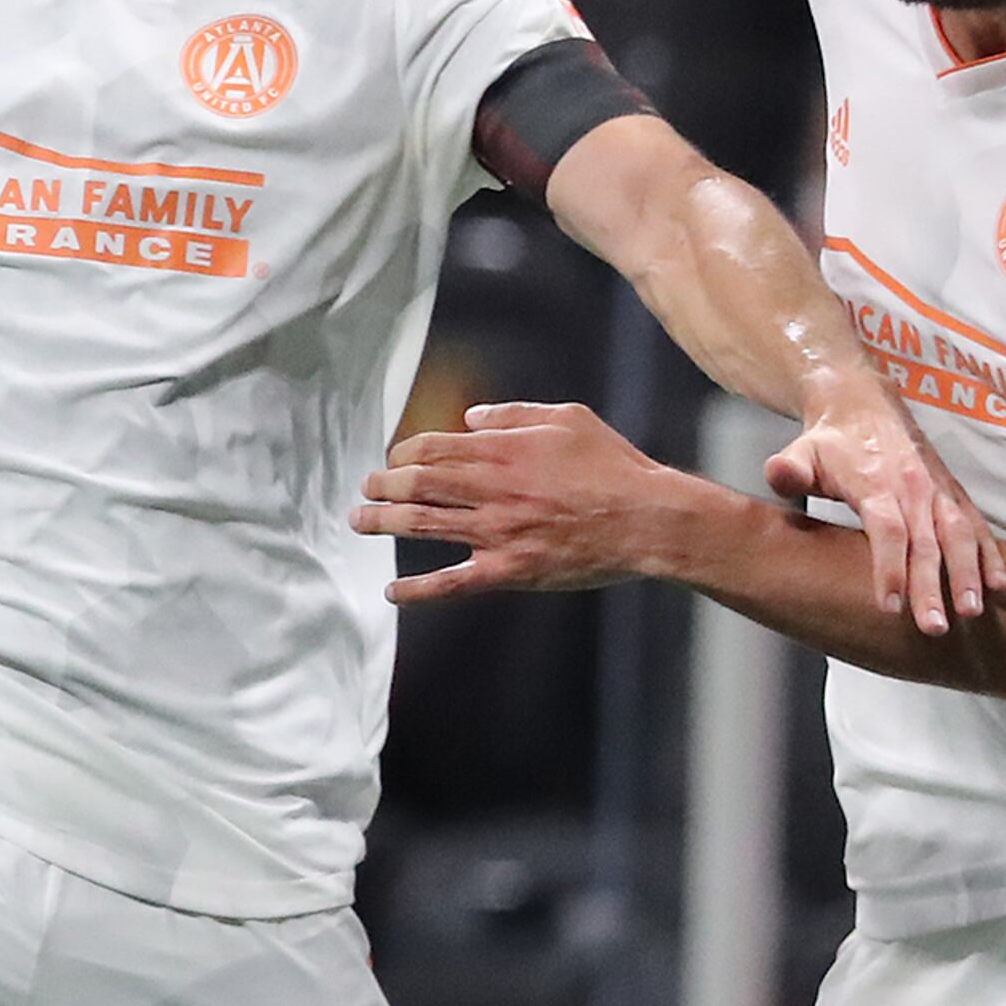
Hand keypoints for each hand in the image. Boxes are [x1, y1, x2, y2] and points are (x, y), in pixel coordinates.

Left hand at [353, 401, 679, 602]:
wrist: (647, 519)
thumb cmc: (613, 466)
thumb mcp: (567, 418)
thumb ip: (514, 414)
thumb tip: (470, 416)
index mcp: (502, 450)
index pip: (432, 448)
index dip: (404, 453)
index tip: (394, 459)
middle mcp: (491, 489)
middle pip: (417, 483)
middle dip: (382, 484)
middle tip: (365, 488)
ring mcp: (497, 531)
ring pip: (423, 524)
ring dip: (383, 522)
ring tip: (359, 521)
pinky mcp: (509, 570)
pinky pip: (453, 581)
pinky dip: (418, 589)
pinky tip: (392, 591)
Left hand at [766, 378, 1005, 632]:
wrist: (863, 405)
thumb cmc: (829, 441)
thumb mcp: (799, 451)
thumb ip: (788, 469)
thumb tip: (779, 474)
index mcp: (876, 482)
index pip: (887, 529)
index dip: (890, 567)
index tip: (890, 605)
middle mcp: (913, 487)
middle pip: (927, 542)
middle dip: (932, 586)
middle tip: (934, 627)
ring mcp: (938, 491)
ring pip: (960, 535)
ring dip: (968, 574)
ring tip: (972, 611)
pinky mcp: (953, 494)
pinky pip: (977, 526)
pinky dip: (991, 555)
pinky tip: (1000, 585)